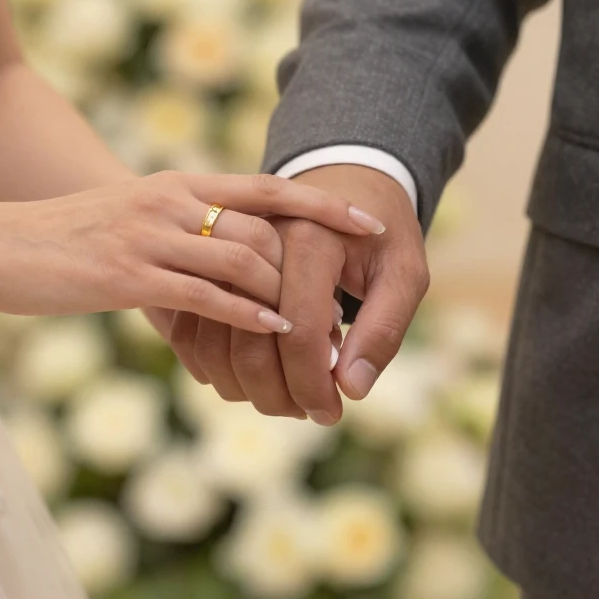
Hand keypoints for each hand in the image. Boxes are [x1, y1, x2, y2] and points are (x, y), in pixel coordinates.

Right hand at [0, 171, 386, 332]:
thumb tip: (217, 277)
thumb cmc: (61, 243)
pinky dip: (247, 313)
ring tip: (320, 330)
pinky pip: (204, 295)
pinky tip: (274, 329)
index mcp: (174, 186)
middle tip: (348, 300)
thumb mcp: (127, 226)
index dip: (320, 204)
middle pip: (266, 226)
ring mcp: (150, 237)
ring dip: (287, 298)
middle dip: (313, 264)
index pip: (265, 189)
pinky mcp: (128, 275)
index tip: (367, 222)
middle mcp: (169, 202)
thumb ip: (176, 240)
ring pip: (242, 260)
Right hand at [167, 165, 426, 423]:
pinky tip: (252, 383)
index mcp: (308, 236)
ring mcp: (226, 251)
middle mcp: (256, 242)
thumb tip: (351, 389)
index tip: (331, 414)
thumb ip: (383, 329)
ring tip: (287, 404)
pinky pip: (194, 330)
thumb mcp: (404, 272)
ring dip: (246, 388)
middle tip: (310, 415)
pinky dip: (216, 368)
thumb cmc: (381, 238)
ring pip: (214, 343)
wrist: (346, 183)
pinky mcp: (207, 266)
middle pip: (247, 343)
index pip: (299, 331)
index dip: (313, 384)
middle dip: (278, 393)